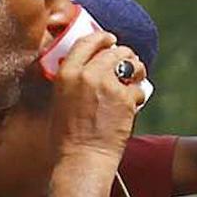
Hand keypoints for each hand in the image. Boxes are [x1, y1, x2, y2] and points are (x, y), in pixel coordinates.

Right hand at [49, 29, 143, 161]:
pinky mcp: (126, 98)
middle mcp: (87, 74)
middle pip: (112, 51)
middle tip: (127, 61)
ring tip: (136, 75)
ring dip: (136, 67)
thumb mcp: (58, 103)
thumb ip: (70, 83)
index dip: (101, 37)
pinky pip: (138, 87)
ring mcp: (108, 85)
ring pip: (130, 63)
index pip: (86, 42)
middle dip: (123, 54)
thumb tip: (83, 73)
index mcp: (66, 74)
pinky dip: (138, 93)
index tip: (109, 39)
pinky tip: (135, 101)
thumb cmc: (66, 139)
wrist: (82, 159)